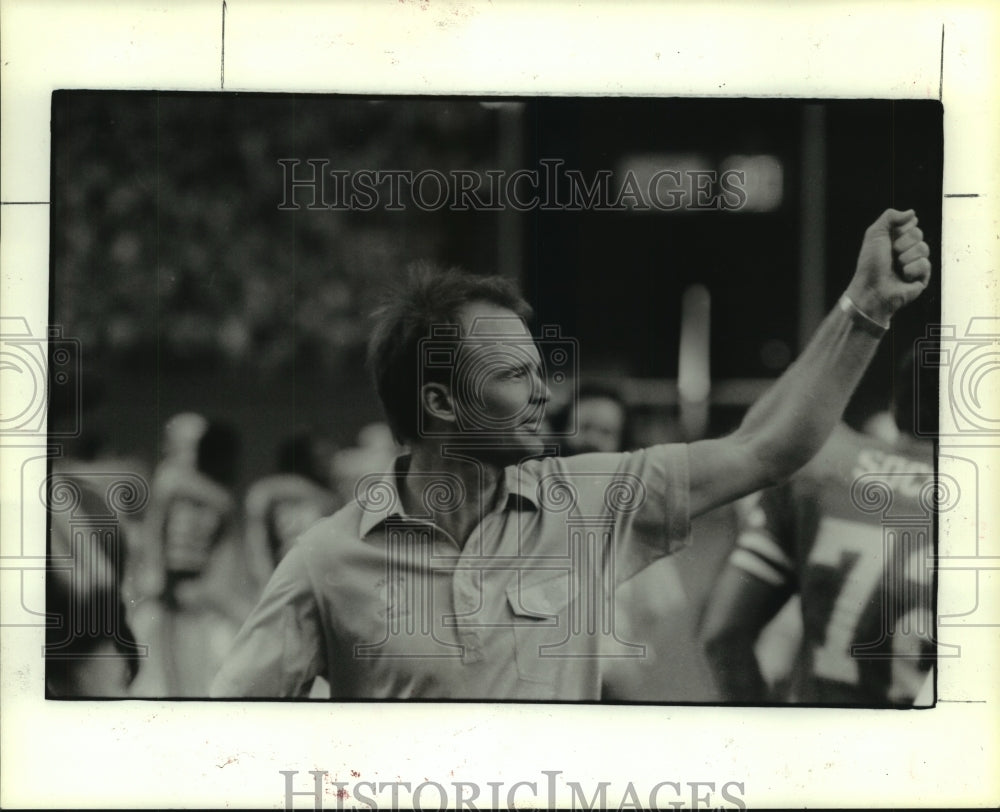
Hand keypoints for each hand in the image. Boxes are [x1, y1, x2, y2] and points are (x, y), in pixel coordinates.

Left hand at [846, 208, 931, 325]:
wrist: (872, 289)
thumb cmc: (870, 264)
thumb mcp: (875, 234)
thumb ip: (890, 217)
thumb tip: (912, 212)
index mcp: (896, 239)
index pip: (911, 223)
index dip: (901, 229)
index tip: (890, 239)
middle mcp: (907, 249)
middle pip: (919, 233)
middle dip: (903, 243)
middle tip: (892, 254)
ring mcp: (915, 263)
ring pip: (924, 248)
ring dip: (906, 257)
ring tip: (897, 267)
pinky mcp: (922, 276)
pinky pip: (925, 264)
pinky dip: (912, 270)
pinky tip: (904, 277)